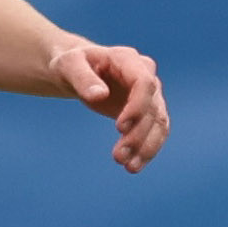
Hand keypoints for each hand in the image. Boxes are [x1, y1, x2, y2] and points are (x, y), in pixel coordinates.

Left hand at [48, 39, 168, 173]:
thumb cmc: (72, 64)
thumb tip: (99, 95)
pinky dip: (147, 149)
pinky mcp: (147, 110)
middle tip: (118, 157)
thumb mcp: (68, 66)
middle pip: (152, 107)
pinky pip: (155, 131)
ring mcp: (149, 93)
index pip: (144, 83)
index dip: (137, 106)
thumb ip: (83, 79)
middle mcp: (145, 74)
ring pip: (159, 122)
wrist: (79, 70)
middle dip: (138, 134)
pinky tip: (134, 165)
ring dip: (147, 147)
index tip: (119, 128)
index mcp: (127, 59)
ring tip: (129, 167)